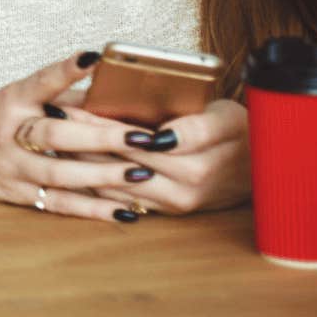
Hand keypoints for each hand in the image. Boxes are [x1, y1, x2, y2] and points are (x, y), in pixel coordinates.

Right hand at [0, 52, 162, 222]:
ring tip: (143, 174)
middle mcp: (8, 132)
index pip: (40, 82)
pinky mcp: (16, 194)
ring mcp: (11, 166)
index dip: (64, 70)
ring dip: (103, 176)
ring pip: (59, 174)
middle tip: (143, 137)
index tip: (92, 57)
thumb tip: (115, 91)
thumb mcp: (19, 100)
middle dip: (101, 137)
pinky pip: (59, 204)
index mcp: (12, 100)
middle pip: (55, 135)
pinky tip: (125, 211)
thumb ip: (63, 97)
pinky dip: (92, 209)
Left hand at [44, 97, 250, 215]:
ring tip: (54, 136)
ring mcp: (175, 202)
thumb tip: (159, 135)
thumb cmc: (241, 132)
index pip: (138, 139)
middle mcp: (185, 185)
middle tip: (53, 115)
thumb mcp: (226, 119)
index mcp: (199, 158)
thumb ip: (196, 127)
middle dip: (83, 137)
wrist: (263, 170)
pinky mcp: (167, 210)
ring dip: (83, 160)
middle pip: (121, 159)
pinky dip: (95, 180)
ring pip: (117, 181)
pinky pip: (124, 197)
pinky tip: (74, 162)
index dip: (101, 123)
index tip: (73, 105)